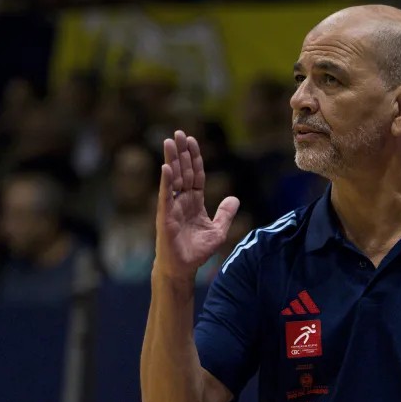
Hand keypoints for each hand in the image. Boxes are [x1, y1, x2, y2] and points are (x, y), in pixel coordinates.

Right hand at [154, 130, 239, 279]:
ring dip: (171, 159)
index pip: (195, 175)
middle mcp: (182, 201)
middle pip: (182, 171)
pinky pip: (165, 195)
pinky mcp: (165, 215)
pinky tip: (166, 167)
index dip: (195, 158)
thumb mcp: (218, 231)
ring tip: (169, 141)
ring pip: (172, 178)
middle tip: (178, 133)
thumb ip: (225, 214)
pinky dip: (166, 181)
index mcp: (194, 202)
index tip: (192, 141)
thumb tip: (235, 198)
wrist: (182, 268)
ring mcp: (172, 206)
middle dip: (181, 152)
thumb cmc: (196, 252)